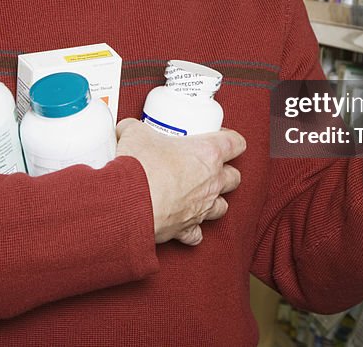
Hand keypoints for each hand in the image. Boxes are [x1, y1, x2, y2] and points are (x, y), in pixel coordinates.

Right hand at [115, 119, 244, 245]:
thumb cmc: (141, 166)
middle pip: (234, 177)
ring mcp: (202, 207)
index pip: (235, 143)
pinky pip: (196, 233)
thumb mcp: (136, 133)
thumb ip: (136, 128)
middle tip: (207, 166)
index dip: (230, 139)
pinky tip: (183, 222)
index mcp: (207, 153)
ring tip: (199, 195)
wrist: (129, 201)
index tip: (218, 137)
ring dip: (213, 201)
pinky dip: (191, 229)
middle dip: (225, 172)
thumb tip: (127, 128)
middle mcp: (211, 182)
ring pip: (222, 206)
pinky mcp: (187, 228)